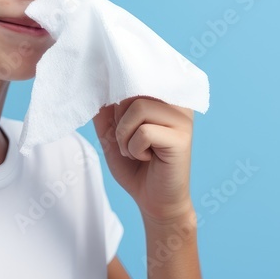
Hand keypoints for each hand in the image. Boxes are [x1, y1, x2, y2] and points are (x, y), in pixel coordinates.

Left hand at [92, 96, 195, 222]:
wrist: (153, 201)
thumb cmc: (135, 166)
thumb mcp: (112, 133)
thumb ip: (105, 109)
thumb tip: (97, 84)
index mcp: (164, 97)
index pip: (135, 77)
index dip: (118, 95)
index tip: (115, 115)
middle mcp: (178, 102)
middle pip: (132, 91)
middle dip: (120, 121)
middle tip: (129, 142)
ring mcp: (182, 119)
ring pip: (138, 108)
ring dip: (125, 135)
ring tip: (136, 150)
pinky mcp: (182, 138)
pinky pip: (144, 131)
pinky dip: (135, 148)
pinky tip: (147, 158)